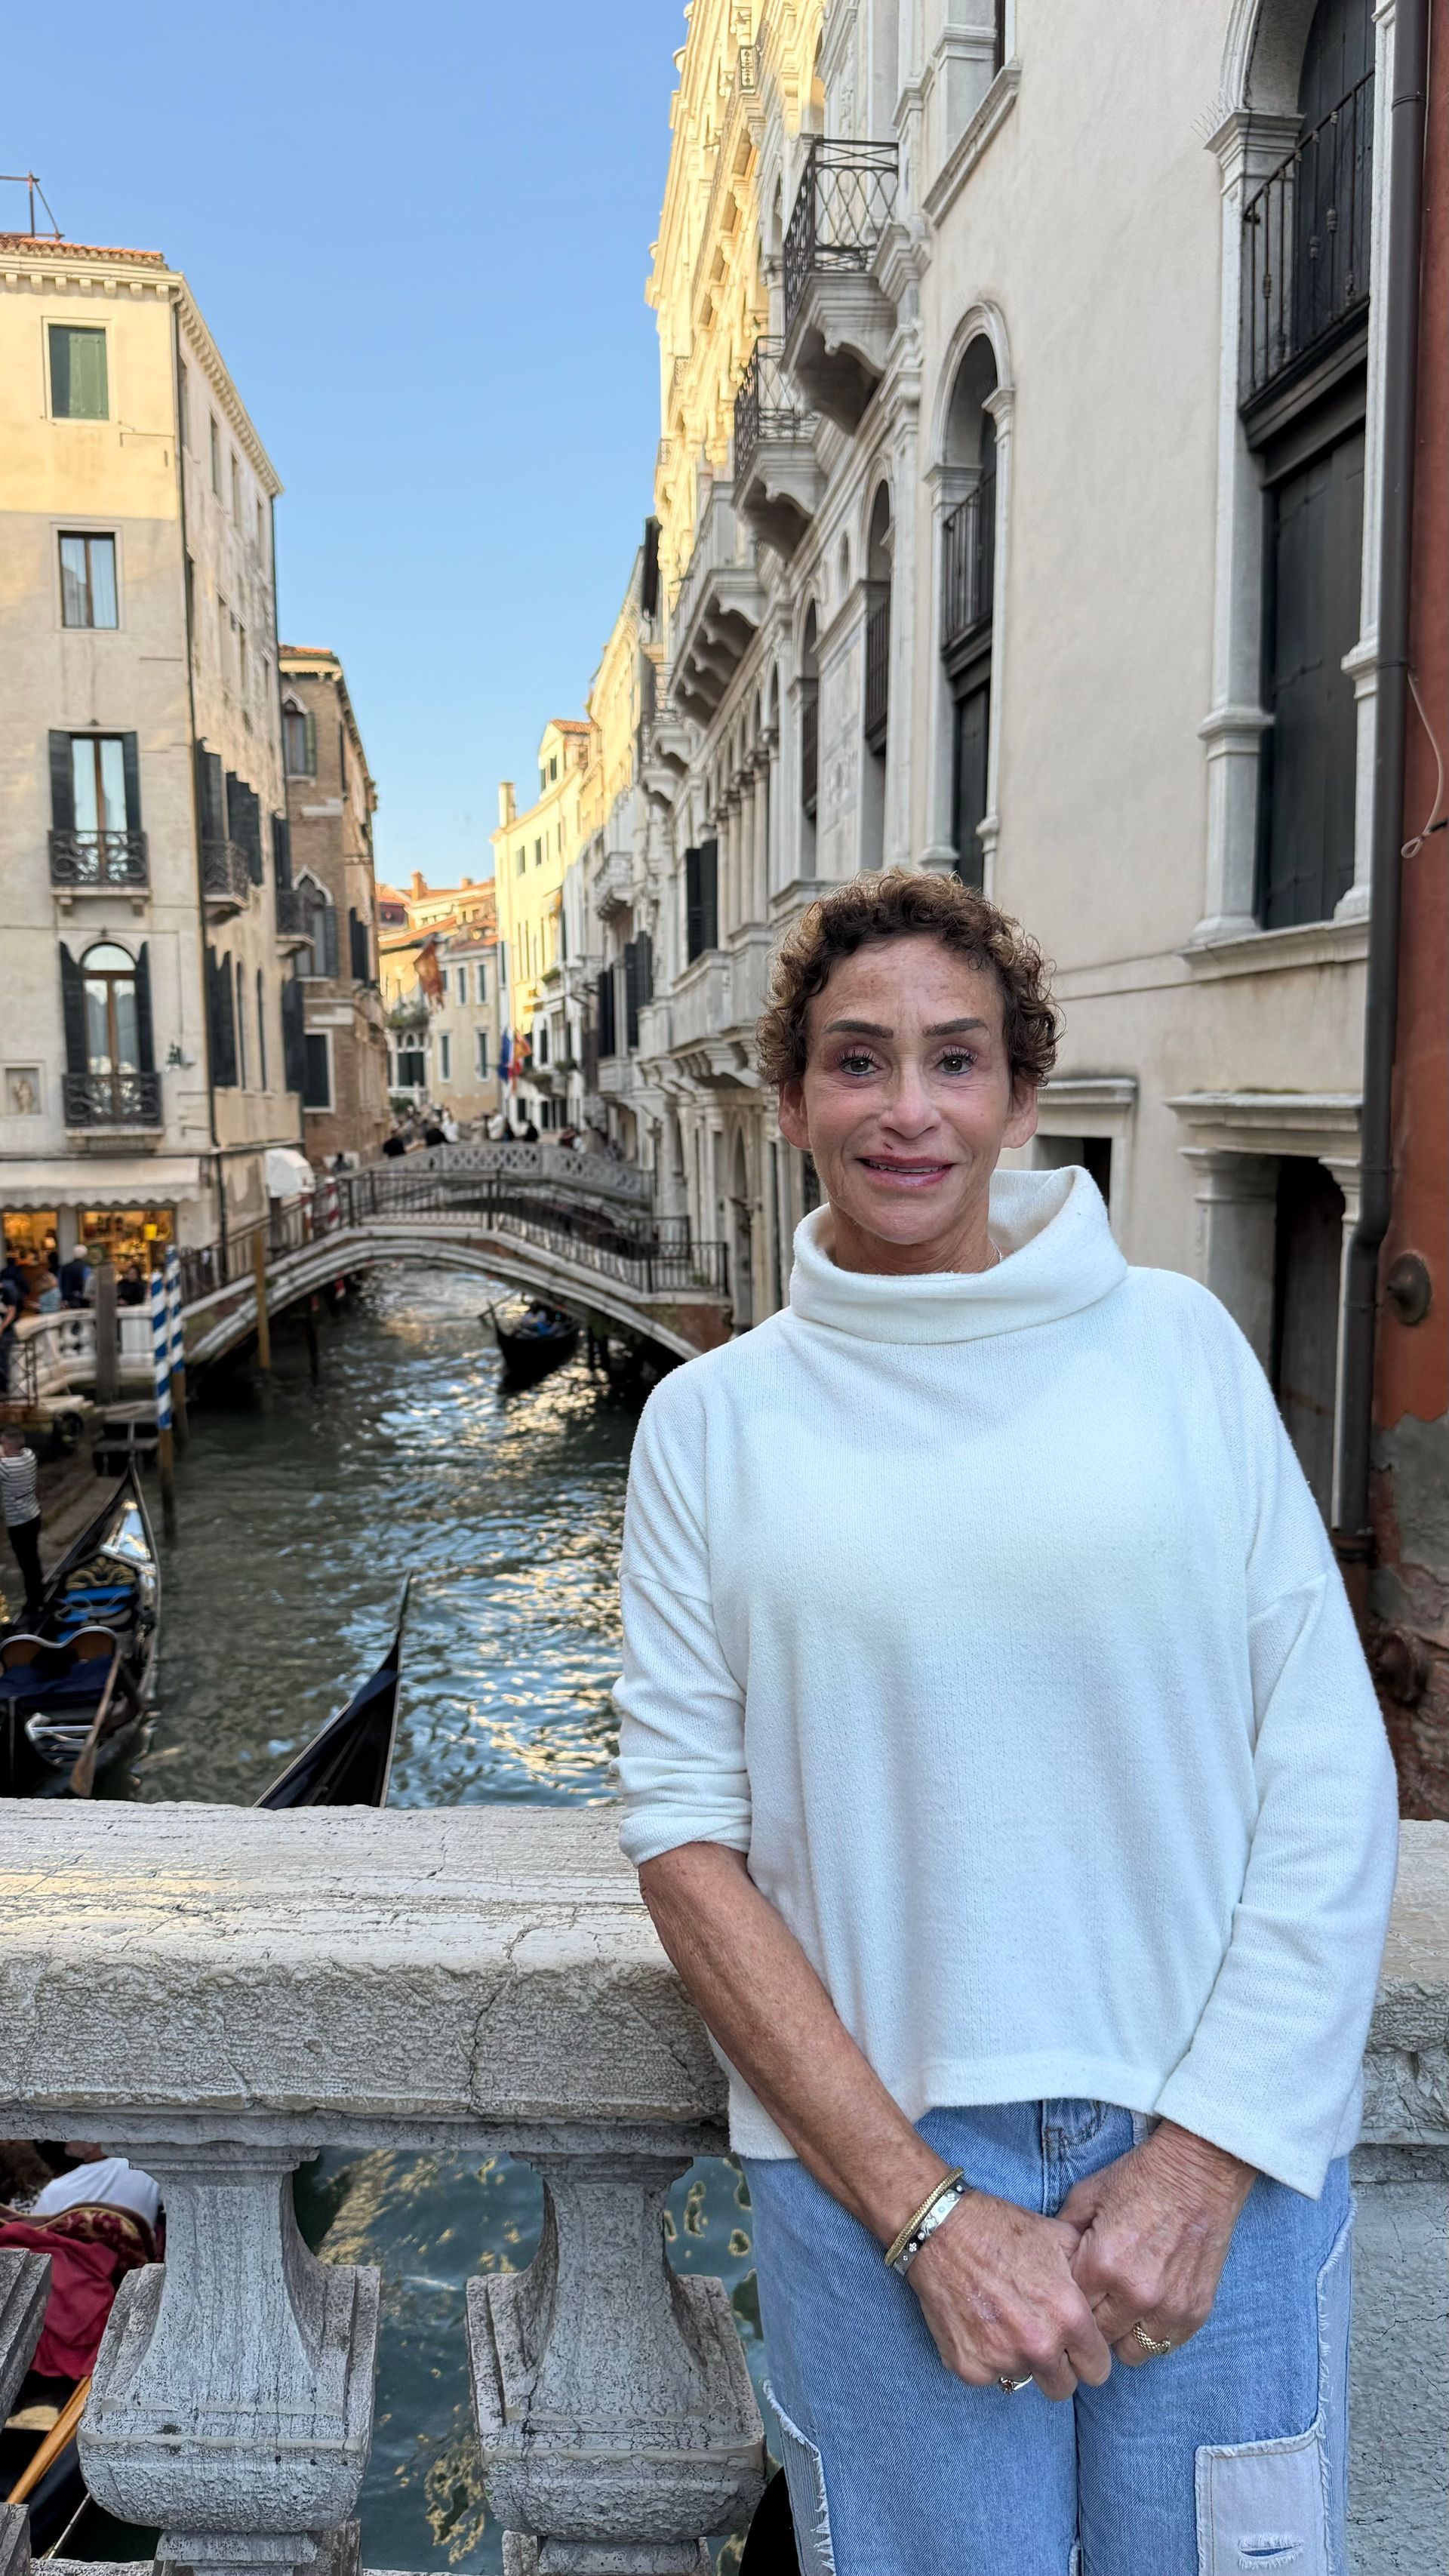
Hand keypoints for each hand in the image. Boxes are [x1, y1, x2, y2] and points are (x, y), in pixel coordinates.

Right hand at [906, 2189, 1113, 2400]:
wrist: (942, 2228)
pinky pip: (989, 2376)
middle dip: (1056, 2367)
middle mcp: (1039, 2347)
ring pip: (1024, 2379)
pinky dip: (986, 2358)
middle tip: (1038, 2334)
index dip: (1087, 2356)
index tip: (1074, 2345)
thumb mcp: (1059, 2238)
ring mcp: (1002, 2360)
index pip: (1097, 2370)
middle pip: (1062, 2388)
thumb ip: (1089, 2274)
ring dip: (1019, 2359)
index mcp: (1068, 2318)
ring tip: (1004, 2319)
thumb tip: (1107, 2294)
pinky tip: (979, 2323)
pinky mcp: (969, 2367)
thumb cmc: (1003, 2229)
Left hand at [1059, 2121, 1255, 2364]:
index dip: (1070, 2302)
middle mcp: (1134, 2294)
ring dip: (1124, 2334)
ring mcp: (1168, 2307)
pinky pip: (1165, 2345)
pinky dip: (1155, 2332)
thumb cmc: (1140, 2177)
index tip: (1072, 2294)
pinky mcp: (1196, 2313)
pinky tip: (1151, 2307)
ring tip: (1124, 2310)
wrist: (1199, 2170)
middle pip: (1098, 2337)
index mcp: (1101, 2264)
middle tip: (1097, 2303)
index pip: (1071, 2310)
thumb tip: (1050, 2266)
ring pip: (1131, 2353)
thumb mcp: (1087, 2195)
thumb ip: (1065, 2236)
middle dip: (1093, 2322)